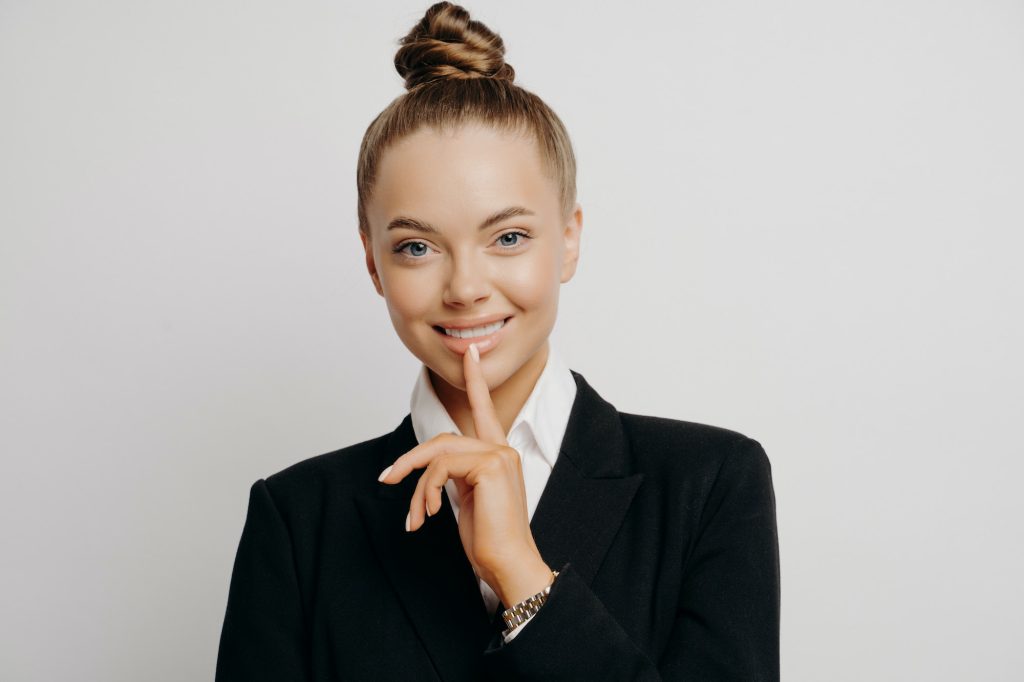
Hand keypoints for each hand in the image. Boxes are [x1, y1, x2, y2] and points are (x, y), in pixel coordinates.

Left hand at [377, 342, 552, 606]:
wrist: (509, 564)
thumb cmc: (489, 540)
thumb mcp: (467, 501)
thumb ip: (456, 475)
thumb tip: (430, 471)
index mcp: (498, 454)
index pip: (484, 409)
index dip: (475, 379)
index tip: (469, 352)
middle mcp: (502, 449)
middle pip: (444, 438)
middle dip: (411, 459)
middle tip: (387, 479)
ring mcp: (499, 455)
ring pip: (439, 451)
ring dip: (415, 482)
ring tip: (414, 516)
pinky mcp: (491, 466)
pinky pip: (441, 467)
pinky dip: (425, 491)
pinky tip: (426, 516)